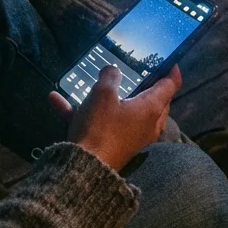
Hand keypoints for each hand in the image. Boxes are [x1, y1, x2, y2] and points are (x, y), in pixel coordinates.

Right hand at [47, 64, 182, 170]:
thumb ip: (110, 76)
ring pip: (125, 110)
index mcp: (151, 108)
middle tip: (137, 69)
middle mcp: (148, 123)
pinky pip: (103, 123)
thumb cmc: (101, 127)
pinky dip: (85, 112)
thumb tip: (113, 70)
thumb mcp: (102, 94)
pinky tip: (56, 100)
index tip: (168, 59)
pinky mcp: (116, 145)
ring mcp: (133, 136)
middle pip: (153, 99)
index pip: (170, 85)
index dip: (171, 69)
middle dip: (146, 84)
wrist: (86, 169)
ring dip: (108, 97)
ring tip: (94, 82)